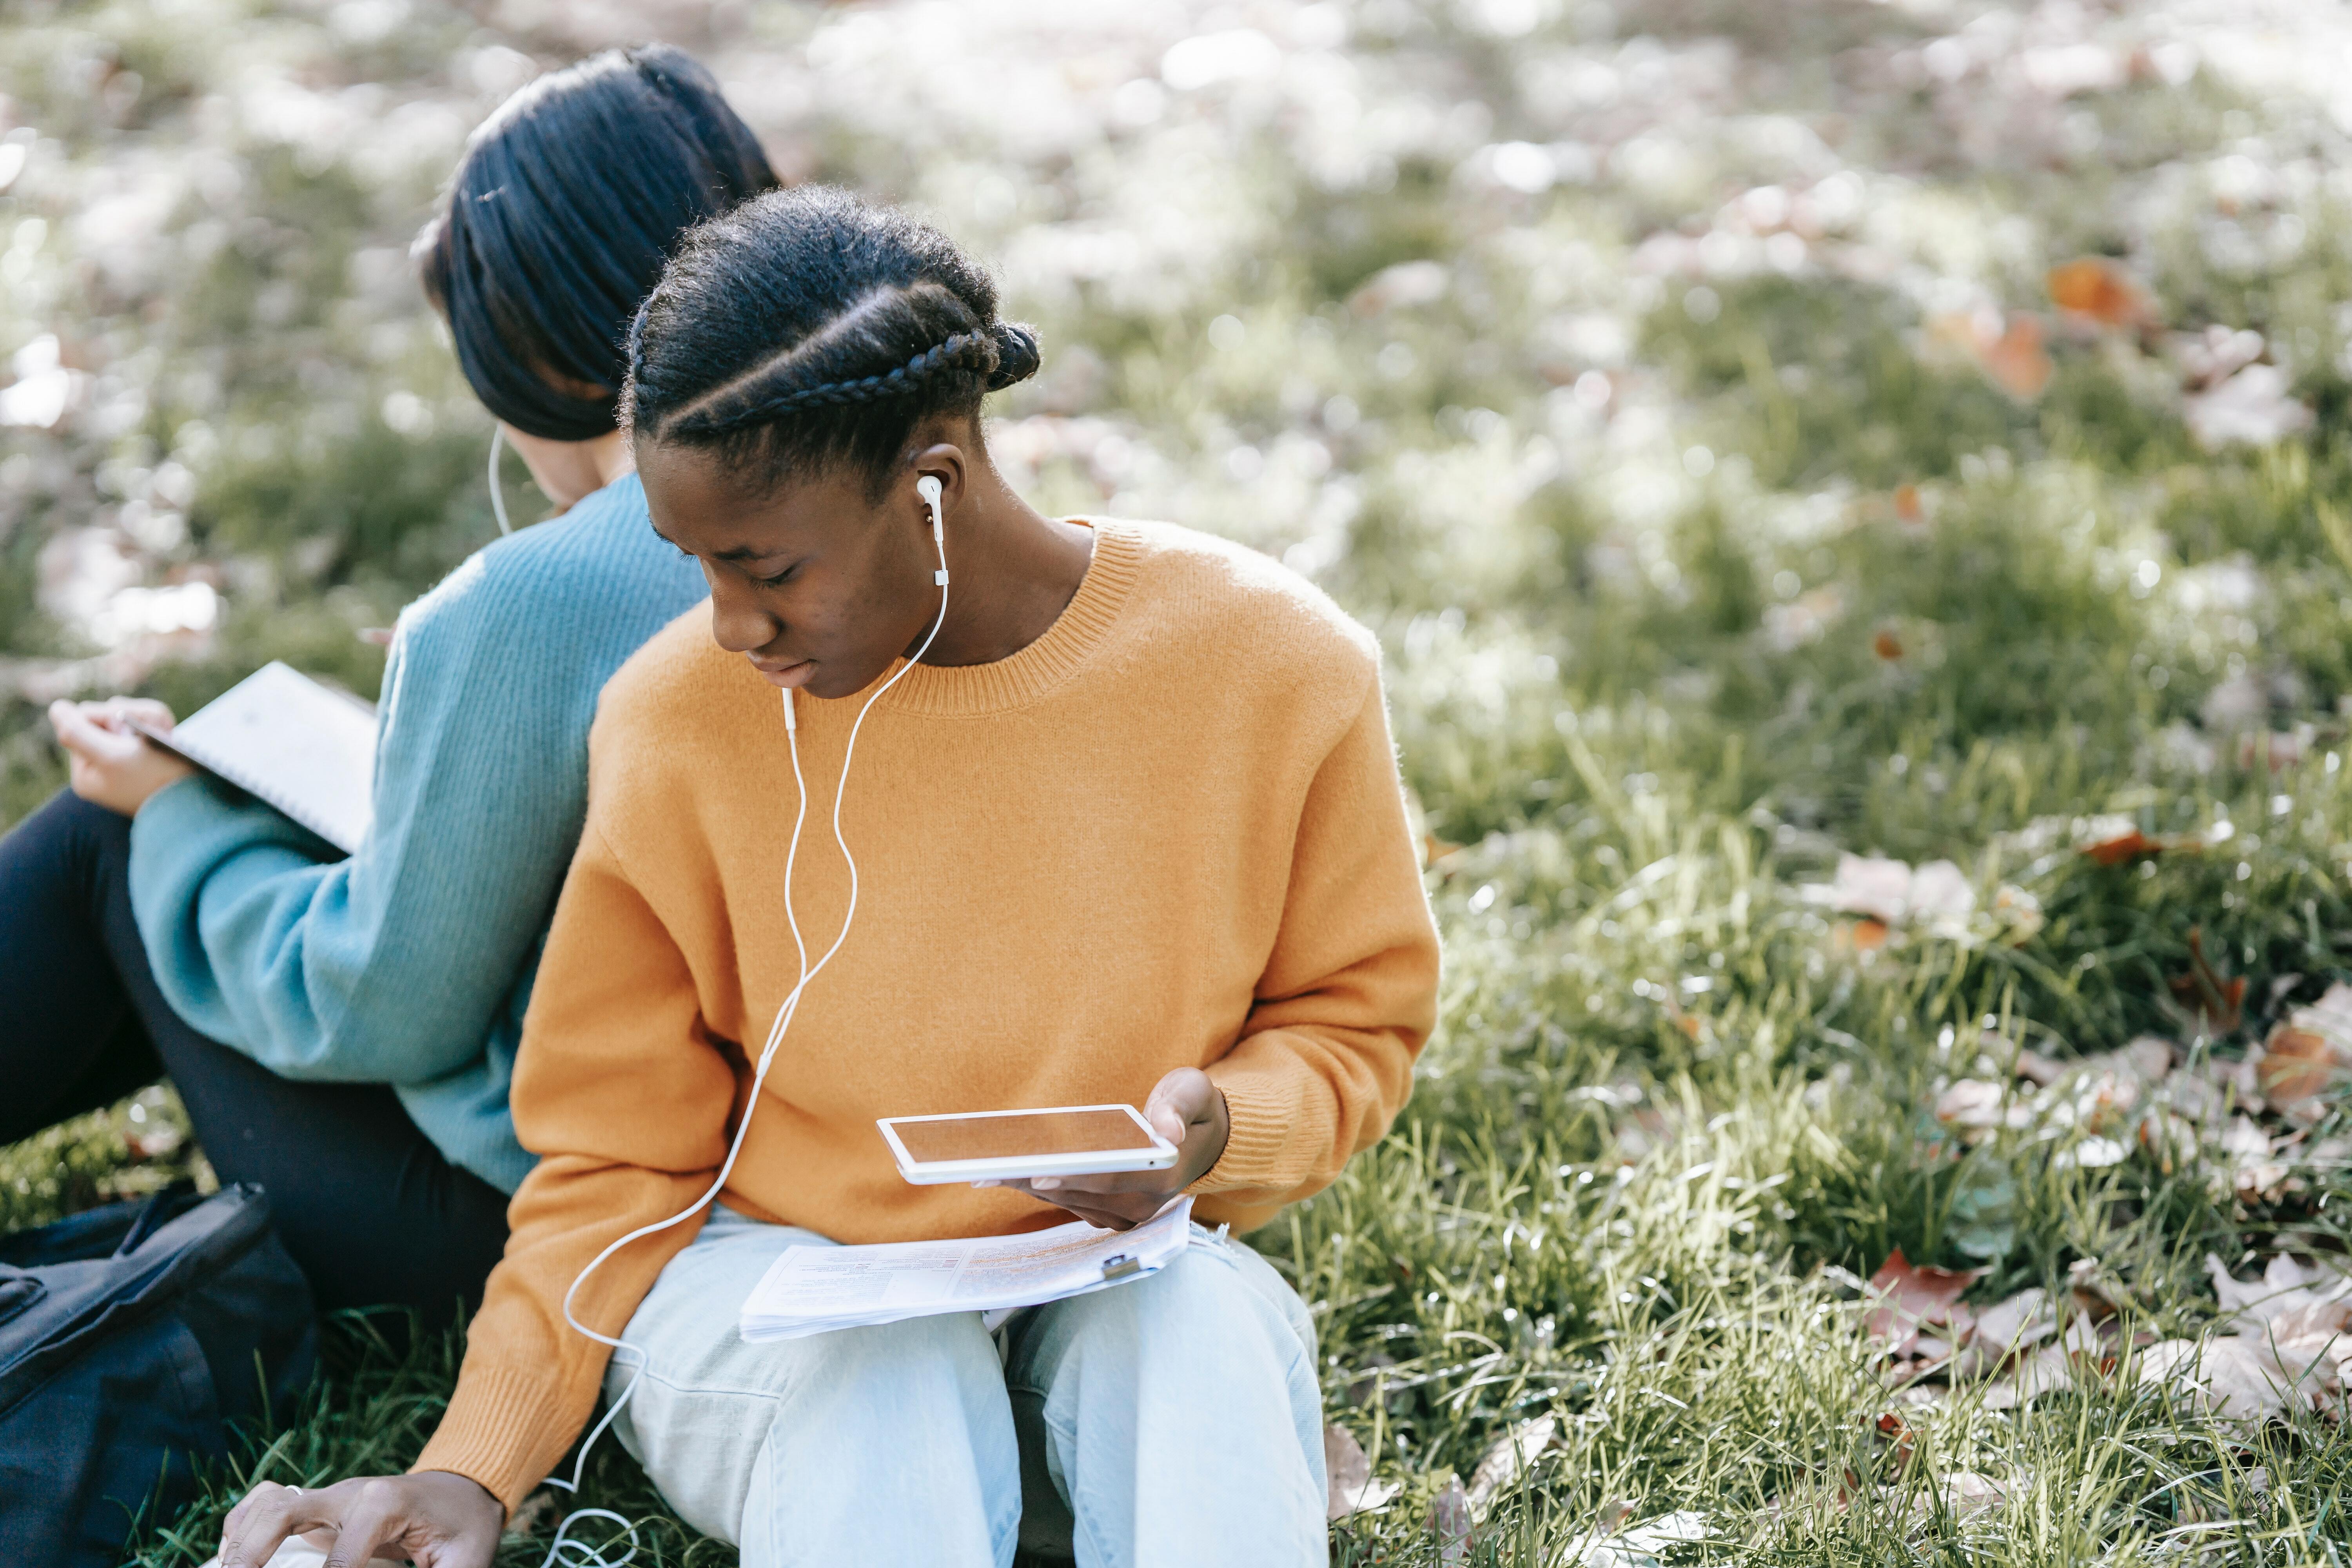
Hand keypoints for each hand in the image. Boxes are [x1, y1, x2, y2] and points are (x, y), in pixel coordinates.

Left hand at [48, 697, 193, 815]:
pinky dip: (160, 723)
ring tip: (164, 734)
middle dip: (130, 717)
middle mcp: (104, 766)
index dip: (105, 717)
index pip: (82, 721)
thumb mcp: (110, 756)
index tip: (126, 735)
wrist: (204, 800)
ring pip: (129, 715)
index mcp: (87, 771)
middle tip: (148, 737)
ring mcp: (129, 759)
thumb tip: (57, 708)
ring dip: (149, 718)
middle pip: (104, 716)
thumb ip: (76, 732)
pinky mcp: (153, 752)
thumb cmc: (158, 780)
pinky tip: (170, 736)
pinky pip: (149, 722)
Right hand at [217, 1472, 502, 1567]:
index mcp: (385, 1504)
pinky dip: (241, 1526)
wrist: (463, 1488)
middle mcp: (350, 1492)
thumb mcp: (468, 1560)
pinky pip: (267, 1503)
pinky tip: (228, 1557)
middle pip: (283, 1511)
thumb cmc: (466, 1526)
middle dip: (251, 1554)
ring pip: (267, 1503)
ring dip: (239, 1541)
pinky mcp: (318, 1505)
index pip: (340, 1562)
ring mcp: (329, 1495)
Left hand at [991, 1067, 1228, 1230]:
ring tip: (990, 1169)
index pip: (1111, 1180)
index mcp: (1164, 1176)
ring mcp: (1126, 1214)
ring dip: (1030, 1187)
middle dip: (1035, 1180)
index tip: (1037, 1173)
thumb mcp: (1192, 1090)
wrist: (1203, 1136)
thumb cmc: (1193, 1107)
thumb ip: (1177, 1106)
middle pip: (1080, 1194)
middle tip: (991, 1168)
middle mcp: (1144, 1205)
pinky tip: (1011, 1174)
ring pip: (1069, 1202)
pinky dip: (1041, 1189)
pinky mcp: (1110, 1214)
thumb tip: (1166, 1130)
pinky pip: (1070, 1203)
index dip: (1073, 1177)